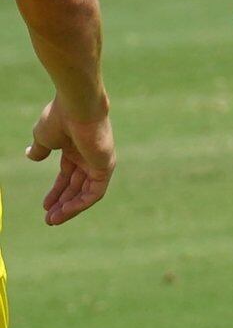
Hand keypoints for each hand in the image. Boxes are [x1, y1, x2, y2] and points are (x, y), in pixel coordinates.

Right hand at [27, 94, 111, 224]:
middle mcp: (90, 156)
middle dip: (63, 203)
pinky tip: (65, 212)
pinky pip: (94, 192)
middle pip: (77, 186)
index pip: (68, 175)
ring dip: (70, 208)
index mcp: (76, 148)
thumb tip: (31, 155)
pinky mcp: (105, 167)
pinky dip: (80, 204)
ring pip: (86, 192)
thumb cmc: (59, 118)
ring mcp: (99, 162)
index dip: (56, 191)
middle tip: (49, 218)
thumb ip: (40, 149)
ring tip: (53, 220)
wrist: (76, 108)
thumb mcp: (44, 137)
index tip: (44, 205)